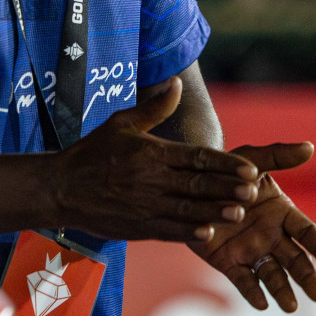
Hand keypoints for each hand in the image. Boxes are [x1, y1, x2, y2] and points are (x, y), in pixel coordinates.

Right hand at [51, 79, 260, 243]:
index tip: (249, 169)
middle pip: (197, 184)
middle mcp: (152, 179)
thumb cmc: (93, 152)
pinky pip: (168, 230)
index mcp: (153, 153)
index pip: (197, 158)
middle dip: (227, 188)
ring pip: (187, 209)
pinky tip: (207, 233)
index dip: (225, 164)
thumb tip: (176, 83)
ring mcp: (146, 205)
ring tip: (238, 214)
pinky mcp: (138, 227)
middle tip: (253, 192)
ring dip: (215, 212)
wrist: (62, 187)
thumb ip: (154, 107)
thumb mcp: (121, 122)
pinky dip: (187, 232)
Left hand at [188, 146, 315, 312]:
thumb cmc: (227, 170)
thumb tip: (309, 146)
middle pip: (295, 260)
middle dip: (308, 278)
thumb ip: (278, 156)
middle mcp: (271, 237)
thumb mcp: (252, 160)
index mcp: (283, 214)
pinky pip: (242, 280)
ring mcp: (251, 251)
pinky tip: (261, 304)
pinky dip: (252, 292)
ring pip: (272, 275)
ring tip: (291, 306)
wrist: (193, 182)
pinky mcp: (228, 262)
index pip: (308, 234)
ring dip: (283, 291)